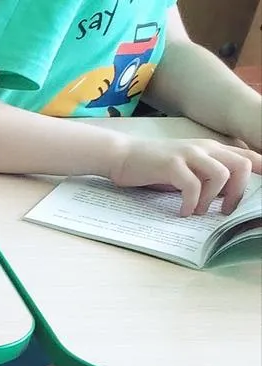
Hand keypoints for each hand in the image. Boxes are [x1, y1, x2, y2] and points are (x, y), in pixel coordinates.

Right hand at [109, 135, 257, 215]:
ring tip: (198, 212)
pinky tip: (182, 212)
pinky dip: (191, 203)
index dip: (261, 170)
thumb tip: (224, 197)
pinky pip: (192, 185)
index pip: (247, 156)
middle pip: (241, 165)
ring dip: (212, 199)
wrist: (121, 156)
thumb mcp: (185, 170)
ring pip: (221, 175)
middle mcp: (204, 148)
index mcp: (211, 149)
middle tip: (224, 211)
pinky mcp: (172, 165)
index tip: (261, 191)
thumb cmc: (152, 167)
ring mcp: (189, 155)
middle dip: (238, 192)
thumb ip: (205, 178)